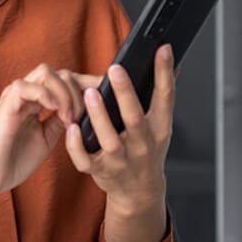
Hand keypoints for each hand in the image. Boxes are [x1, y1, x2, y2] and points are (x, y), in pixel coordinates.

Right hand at [0, 64, 101, 206]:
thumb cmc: (13, 161)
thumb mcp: (47, 138)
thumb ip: (61, 120)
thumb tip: (85, 109)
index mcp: (37, 101)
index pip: (66, 80)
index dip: (89, 83)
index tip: (109, 93)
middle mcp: (26, 93)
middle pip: (61, 72)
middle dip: (80, 90)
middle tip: (83, 116)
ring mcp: (15, 96)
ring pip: (47, 72)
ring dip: (65, 93)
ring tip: (69, 117)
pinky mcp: (6, 105)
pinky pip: (27, 86)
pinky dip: (46, 95)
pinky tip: (55, 112)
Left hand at [65, 44, 174, 214]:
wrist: (139, 192)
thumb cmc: (147, 151)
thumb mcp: (160, 127)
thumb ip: (160, 100)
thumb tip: (169, 63)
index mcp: (159, 129)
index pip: (165, 98)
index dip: (165, 73)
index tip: (162, 49)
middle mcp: (142, 145)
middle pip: (135, 118)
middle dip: (125, 93)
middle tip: (115, 70)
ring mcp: (120, 160)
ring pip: (109, 138)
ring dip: (99, 116)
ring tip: (89, 93)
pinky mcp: (100, 171)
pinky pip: (86, 159)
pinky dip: (77, 145)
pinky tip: (72, 128)